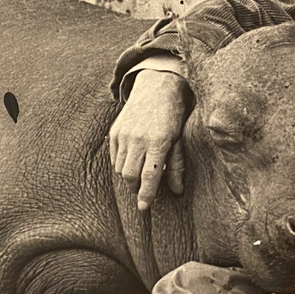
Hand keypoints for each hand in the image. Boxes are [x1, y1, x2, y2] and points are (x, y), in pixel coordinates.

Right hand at [109, 69, 191, 211]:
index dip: (146, 195)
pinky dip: (121, 165)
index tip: (143, 207)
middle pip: (129, 176)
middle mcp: (138, 138)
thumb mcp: (180, 138)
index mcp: (158, 141)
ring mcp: (124, 134)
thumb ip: (177, 165)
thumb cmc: (174, 113)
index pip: (149, 176)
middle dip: (135, 188)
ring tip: (139, 176)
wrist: (157, 85)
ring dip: (128, 177)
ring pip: (120, 168)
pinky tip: (132, 162)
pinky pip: (114, 157)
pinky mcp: (115, 131)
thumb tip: (177, 191)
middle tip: (143, 192)